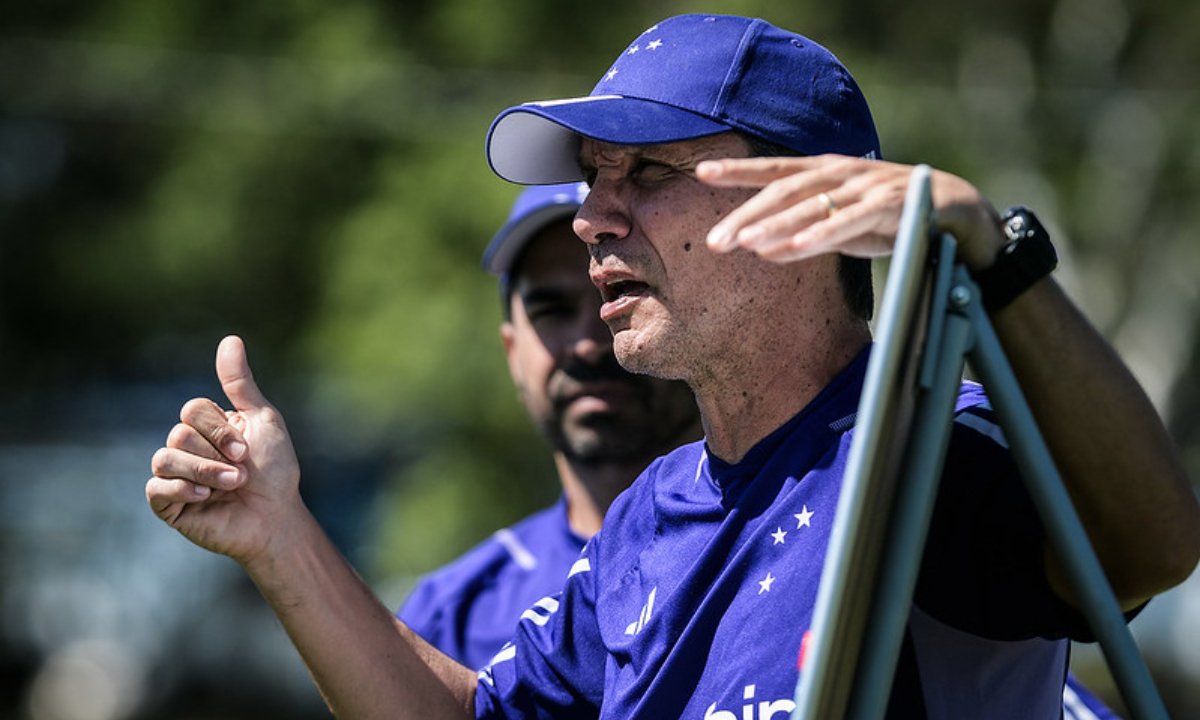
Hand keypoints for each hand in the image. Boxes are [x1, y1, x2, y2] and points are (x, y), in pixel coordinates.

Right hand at [146, 335, 300, 566]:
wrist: (276, 517)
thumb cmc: (274, 471)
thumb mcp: (262, 420)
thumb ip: (241, 383)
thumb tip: (230, 339)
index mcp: (206, 426)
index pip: (192, 410)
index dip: (219, 429)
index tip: (247, 450)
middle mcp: (187, 448)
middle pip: (178, 433)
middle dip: (216, 453)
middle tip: (242, 471)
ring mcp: (175, 476)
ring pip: (166, 458)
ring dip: (206, 472)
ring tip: (234, 485)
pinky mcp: (168, 504)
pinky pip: (155, 487)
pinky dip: (182, 489)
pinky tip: (206, 498)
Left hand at [697, 154, 1005, 270]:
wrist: (962, 216)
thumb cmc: (895, 220)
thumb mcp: (843, 226)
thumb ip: (806, 232)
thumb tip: (761, 246)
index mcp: (827, 173)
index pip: (775, 171)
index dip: (739, 170)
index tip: (700, 172)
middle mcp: (842, 172)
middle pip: (784, 191)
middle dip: (746, 214)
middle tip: (714, 241)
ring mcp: (866, 185)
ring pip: (811, 205)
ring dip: (775, 225)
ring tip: (743, 244)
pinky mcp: (891, 204)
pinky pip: (848, 221)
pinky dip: (818, 234)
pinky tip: (791, 249)